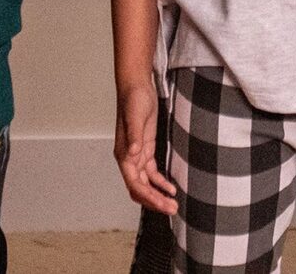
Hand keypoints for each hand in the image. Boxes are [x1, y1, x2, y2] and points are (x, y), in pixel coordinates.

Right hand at [114, 76, 177, 214]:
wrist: (137, 86)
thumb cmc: (133, 99)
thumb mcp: (136, 116)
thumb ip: (135, 135)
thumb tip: (133, 154)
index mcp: (123, 154)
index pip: (135, 184)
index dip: (148, 197)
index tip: (163, 204)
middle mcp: (128, 158)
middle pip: (140, 188)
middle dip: (154, 201)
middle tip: (172, 210)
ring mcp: (136, 155)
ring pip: (145, 184)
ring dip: (157, 195)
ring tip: (173, 205)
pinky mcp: (145, 149)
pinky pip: (151, 173)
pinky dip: (160, 183)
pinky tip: (171, 188)